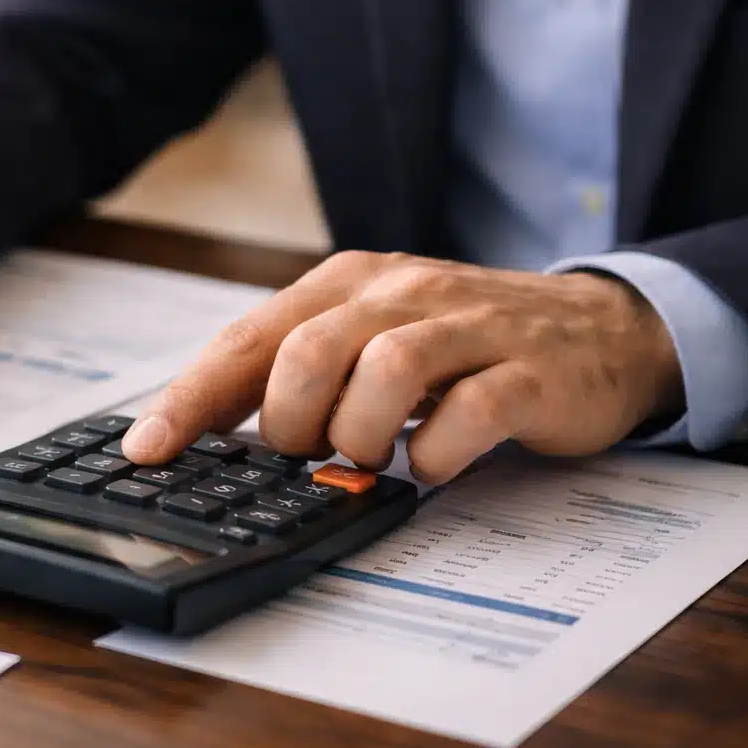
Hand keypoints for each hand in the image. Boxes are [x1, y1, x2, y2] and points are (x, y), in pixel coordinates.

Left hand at [121, 252, 683, 483]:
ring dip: (360, 437)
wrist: (599, 329)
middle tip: (309, 454)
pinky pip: (469, 413)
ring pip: (385, 372)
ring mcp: (469, 327)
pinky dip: (437, 454)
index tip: (148, 451)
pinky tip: (433, 464)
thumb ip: (299, 369)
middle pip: (308, 354)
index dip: (192, 398)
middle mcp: (402, 292)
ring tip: (371, 457)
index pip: (249, 339)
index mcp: (348, 283)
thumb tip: (210, 430)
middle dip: (291, 424)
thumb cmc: (460, 344)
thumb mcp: (369, 337)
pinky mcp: (527, 371)